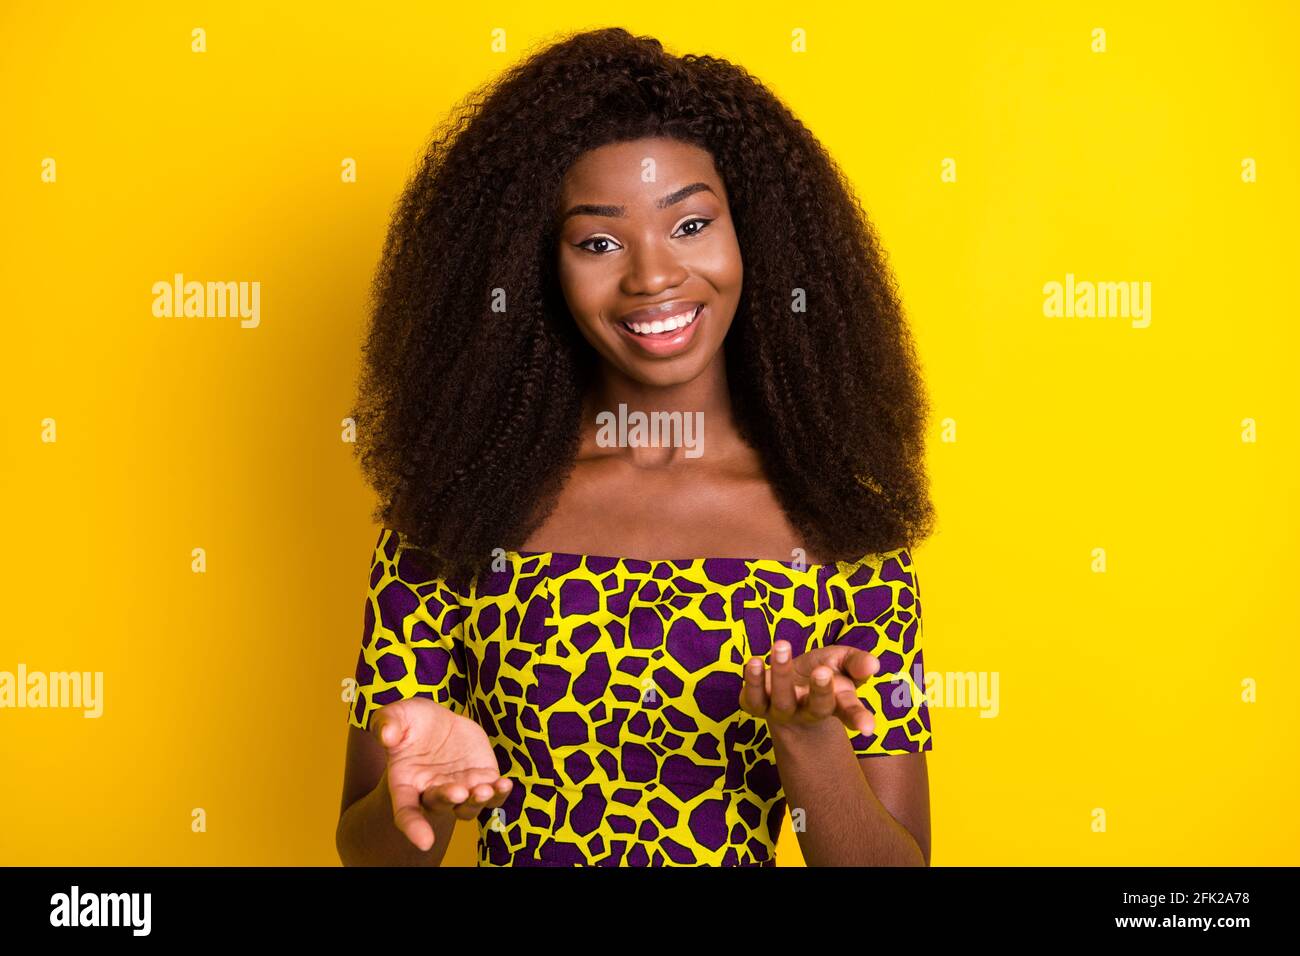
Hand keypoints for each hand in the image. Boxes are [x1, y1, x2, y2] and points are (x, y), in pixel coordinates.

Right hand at [370, 697, 512, 850]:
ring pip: (469, 807)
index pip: (406, 813)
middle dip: (449, 800)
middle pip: (440, 805)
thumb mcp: (395, 716)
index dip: (413, 828)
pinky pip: (492, 794)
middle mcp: (432, 792)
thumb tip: (386, 735)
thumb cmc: (410, 723)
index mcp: (405, 784)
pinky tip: (505, 784)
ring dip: (477, 802)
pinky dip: (500, 793)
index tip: (425, 842)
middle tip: (459, 791)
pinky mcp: (480, 778)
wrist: (437, 721)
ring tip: (485, 789)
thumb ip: (385, 724)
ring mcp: (459, 788)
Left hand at [739, 639, 880, 735]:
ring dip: (782, 673)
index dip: (859, 719)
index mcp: (836, 702)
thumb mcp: (843, 662)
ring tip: (782, 646)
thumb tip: (874, 664)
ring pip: (783, 701)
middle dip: (820, 690)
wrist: (790, 683)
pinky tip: (754, 662)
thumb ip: (857, 662)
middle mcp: (810, 712)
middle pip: (818, 708)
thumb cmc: (823, 669)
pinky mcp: (758, 706)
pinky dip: (753, 680)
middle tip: (822, 671)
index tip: (868, 729)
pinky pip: (754, 698)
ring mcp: (783, 712)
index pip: (850, 712)